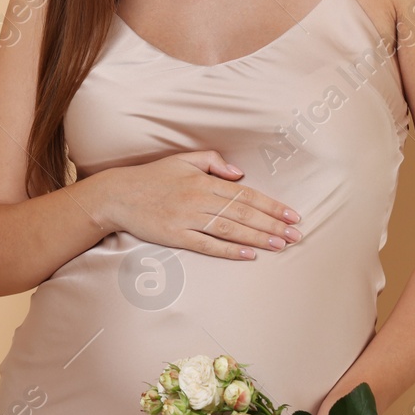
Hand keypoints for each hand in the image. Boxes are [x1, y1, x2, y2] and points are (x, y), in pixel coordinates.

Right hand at [100, 151, 301, 261]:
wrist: (118, 195)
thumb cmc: (152, 177)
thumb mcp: (183, 159)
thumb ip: (213, 161)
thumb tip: (240, 174)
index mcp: (204, 181)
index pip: (246, 194)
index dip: (272, 205)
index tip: (292, 215)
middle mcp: (199, 199)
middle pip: (243, 213)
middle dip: (273, 225)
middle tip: (296, 235)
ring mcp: (187, 218)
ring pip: (230, 229)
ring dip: (258, 238)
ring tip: (280, 245)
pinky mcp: (176, 236)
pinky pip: (207, 244)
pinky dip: (229, 250)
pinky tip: (248, 255)